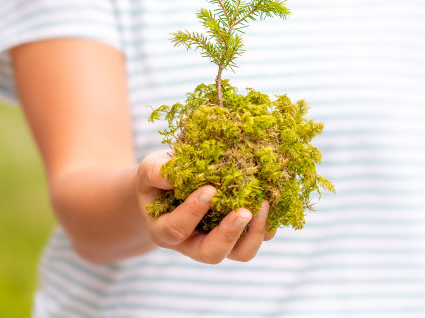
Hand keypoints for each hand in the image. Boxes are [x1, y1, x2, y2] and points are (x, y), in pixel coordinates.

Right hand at [137, 150, 274, 263]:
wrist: (172, 185)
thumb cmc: (160, 177)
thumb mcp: (151, 170)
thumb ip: (156, 172)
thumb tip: (171, 172)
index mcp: (166, 230)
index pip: (177, 229)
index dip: (193, 212)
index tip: (210, 189)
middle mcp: (193, 243)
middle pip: (211, 253)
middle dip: (229, 234)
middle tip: (244, 211)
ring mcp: (218, 241)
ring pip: (240, 253)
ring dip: (254, 233)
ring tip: (263, 205)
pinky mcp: (239, 235)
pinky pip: (257, 239)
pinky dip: (267, 227)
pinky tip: (273, 204)